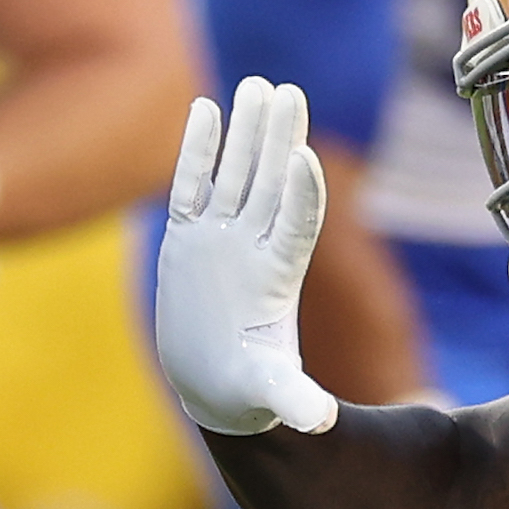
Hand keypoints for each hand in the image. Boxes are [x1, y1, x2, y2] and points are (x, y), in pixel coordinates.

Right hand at [156, 78, 338, 437]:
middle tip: (289, 91)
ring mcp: (220, 239)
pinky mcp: (188, 239)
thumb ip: (292, 400)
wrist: (216, 383)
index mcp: (276, 279)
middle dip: (279, 139)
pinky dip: (197, 150)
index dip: (304, 194)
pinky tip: (206, 109)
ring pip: (235, 174)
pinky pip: (192, 186)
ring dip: (247, 132)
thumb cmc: (246, 392)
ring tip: (260, 86)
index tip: (308, 157)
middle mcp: (252, 248)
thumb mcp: (268, 395)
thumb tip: (320, 422)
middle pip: (271, 184)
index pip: (296, 226)